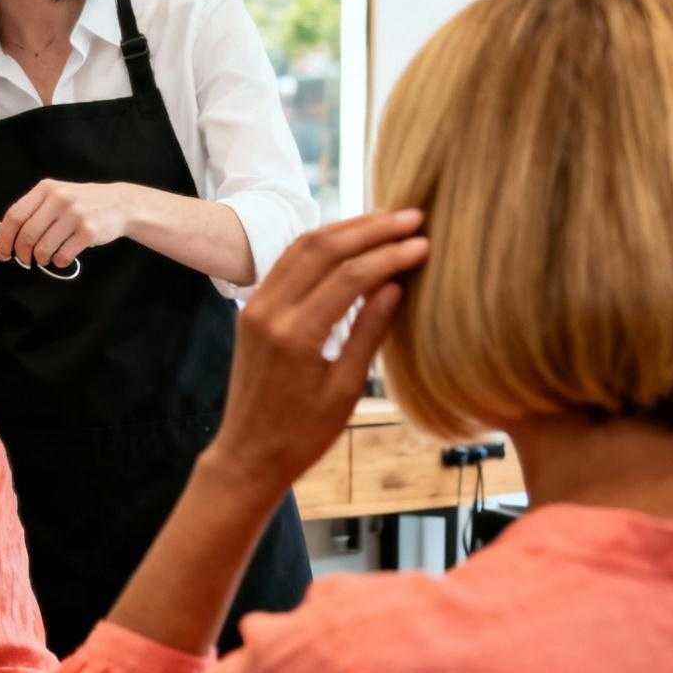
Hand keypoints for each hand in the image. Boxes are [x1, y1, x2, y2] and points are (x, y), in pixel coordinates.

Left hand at [0, 180, 135, 268]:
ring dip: (41, 259)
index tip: (2, 252)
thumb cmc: (82, 203)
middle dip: (22, 254)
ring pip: (43, 248)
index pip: (14, 216)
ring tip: (47, 257)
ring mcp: (75, 215)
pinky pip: (63, 256)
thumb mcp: (57, 195)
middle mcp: (59, 199)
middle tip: (25, 260)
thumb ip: (33, 212)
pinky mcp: (88, 231)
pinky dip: (59, 262)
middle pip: (27, 235)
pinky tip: (63, 257)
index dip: (4, 238)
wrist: (119, 203)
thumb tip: (6, 240)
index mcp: (46, 189)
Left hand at [199, 210, 428, 494]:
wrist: (248, 455)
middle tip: (413, 217)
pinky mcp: (252, 309)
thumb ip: (369, 333)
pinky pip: (288, 262)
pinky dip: (321, 245)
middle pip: (323, 248)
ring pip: (302, 247)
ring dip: (346, 228)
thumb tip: (396, 285)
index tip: (424, 244)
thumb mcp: (346, 390)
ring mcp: (256, 306)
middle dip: (371, 228)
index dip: (390, 255)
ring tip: (388, 219)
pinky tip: (350, 240)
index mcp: (296, 335)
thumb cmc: (303, 435)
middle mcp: (270, 311)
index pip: (349, 276)